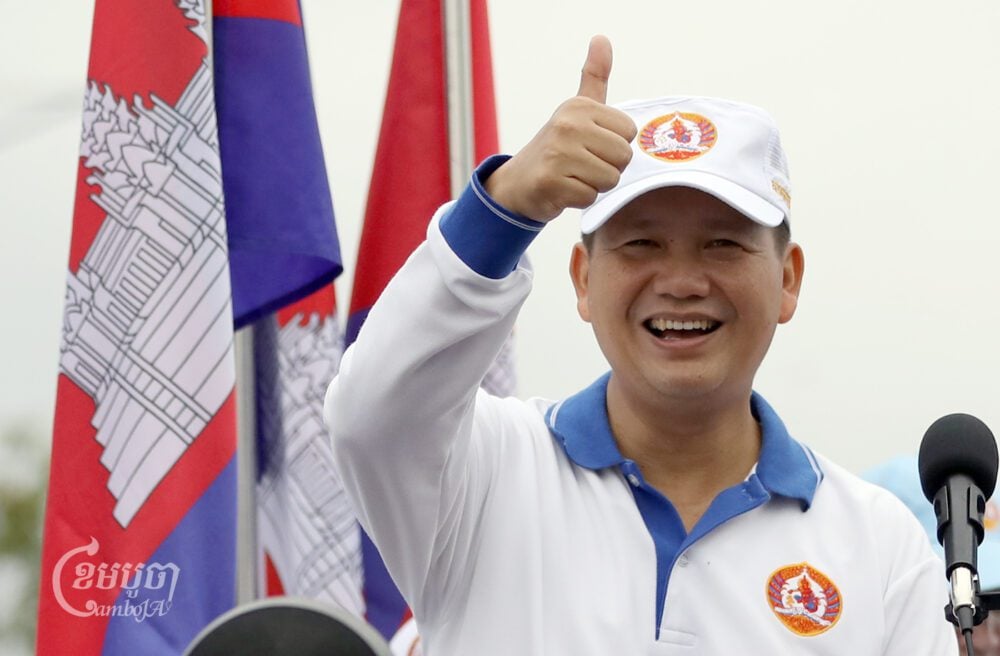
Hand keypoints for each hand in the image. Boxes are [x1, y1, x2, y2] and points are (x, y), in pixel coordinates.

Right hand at [484, 35, 636, 221]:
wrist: (518, 183)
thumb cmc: (557, 147)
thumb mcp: (577, 110)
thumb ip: (594, 77)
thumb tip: (601, 39)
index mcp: (579, 107)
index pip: (629, 133)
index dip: (615, 146)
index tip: (591, 146)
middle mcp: (568, 125)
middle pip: (623, 157)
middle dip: (608, 168)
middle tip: (582, 165)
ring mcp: (557, 153)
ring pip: (609, 179)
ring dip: (594, 185)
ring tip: (573, 176)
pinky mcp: (550, 181)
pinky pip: (589, 197)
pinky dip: (578, 199)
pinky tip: (562, 189)